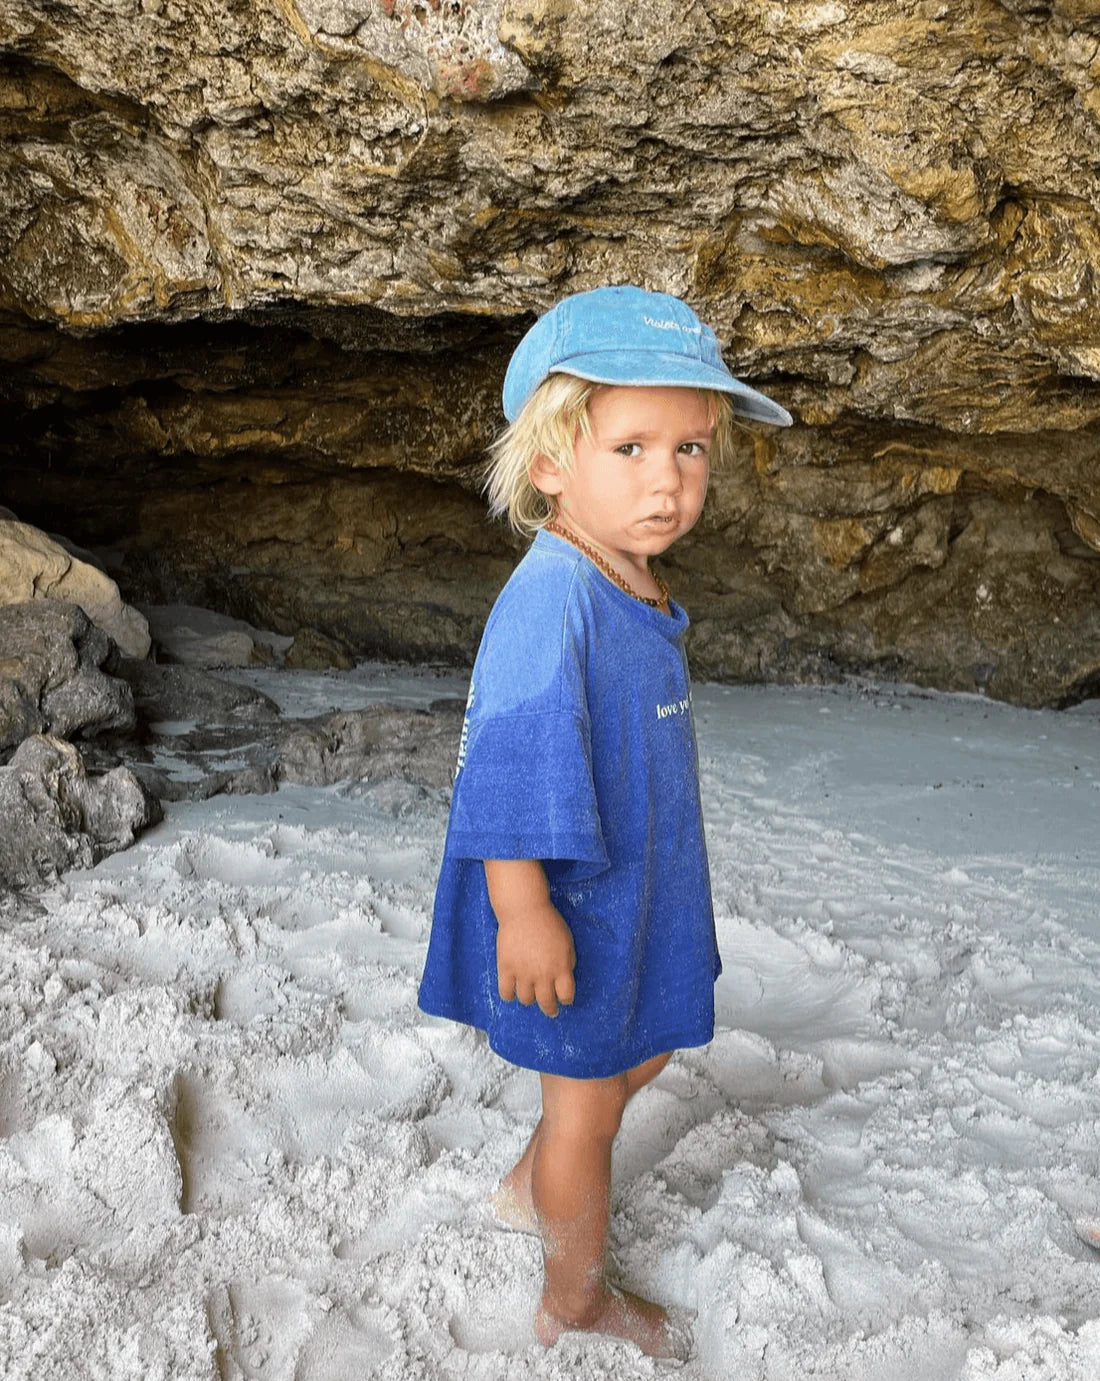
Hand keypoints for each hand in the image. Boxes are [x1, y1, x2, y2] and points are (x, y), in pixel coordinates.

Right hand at [496, 903, 576, 1018]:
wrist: (524, 910)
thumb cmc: (549, 923)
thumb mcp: (567, 942)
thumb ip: (567, 963)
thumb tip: (563, 979)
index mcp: (561, 968)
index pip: (566, 996)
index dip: (566, 999)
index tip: (564, 998)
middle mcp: (542, 974)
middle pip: (546, 1003)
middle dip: (550, 1009)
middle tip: (550, 1009)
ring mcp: (523, 973)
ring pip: (526, 1000)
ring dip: (530, 998)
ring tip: (531, 991)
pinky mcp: (505, 968)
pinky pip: (506, 993)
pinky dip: (510, 994)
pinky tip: (513, 988)